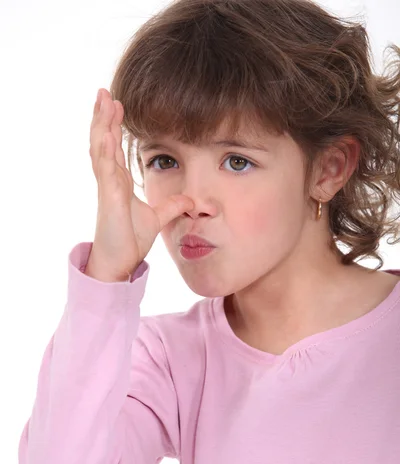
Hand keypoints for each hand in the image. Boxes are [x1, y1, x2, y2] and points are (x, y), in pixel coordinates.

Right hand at [87, 88, 193, 280]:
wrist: (119, 262)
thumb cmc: (130, 240)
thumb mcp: (157, 218)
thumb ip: (172, 206)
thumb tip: (190, 200)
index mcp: (119, 182)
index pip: (115, 147)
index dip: (115, 125)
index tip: (118, 104)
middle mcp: (110, 181)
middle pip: (103, 140)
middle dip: (103, 116)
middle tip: (104, 92)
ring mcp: (107, 187)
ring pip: (100, 148)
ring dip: (100, 123)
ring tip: (102, 100)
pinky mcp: (108, 198)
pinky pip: (105, 169)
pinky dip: (104, 149)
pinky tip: (106, 132)